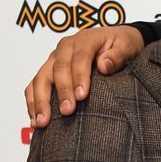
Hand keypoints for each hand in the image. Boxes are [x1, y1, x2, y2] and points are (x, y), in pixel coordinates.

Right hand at [26, 25, 145, 126]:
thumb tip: (103, 66)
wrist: (115, 40)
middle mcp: (65, 47)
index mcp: (85, 40)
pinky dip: (33, 102)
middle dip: (61, 92)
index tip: (81, 96)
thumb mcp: (127, 45)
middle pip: (58, 69)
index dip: (79, 76)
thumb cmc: (122, 44)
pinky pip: (34, 85)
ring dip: (40, 100)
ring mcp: (54, 59)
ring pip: (41, 78)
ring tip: (42, 122)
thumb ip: (117, 55)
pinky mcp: (48, 70)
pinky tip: (35, 120)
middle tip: (67, 111)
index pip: (80, 57)